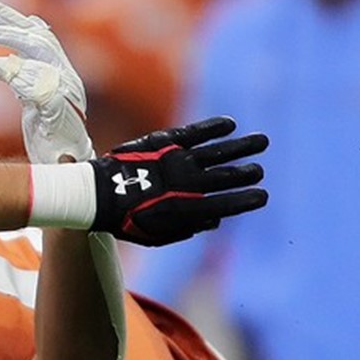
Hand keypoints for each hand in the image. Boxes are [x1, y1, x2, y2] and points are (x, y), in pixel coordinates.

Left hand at [0, 0, 93, 163]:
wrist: (68, 170)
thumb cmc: (51, 138)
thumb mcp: (34, 102)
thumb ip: (26, 79)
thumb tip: (10, 60)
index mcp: (62, 73)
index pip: (42, 36)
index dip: (19, 21)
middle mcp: (66, 79)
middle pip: (40, 42)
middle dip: (10, 29)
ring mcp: (65, 95)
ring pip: (37, 60)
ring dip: (5, 52)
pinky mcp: (59, 113)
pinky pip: (36, 88)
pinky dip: (12, 76)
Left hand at [88, 117, 267, 245]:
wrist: (96, 196)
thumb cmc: (126, 219)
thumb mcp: (156, 235)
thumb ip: (187, 228)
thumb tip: (215, 220)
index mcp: (184, 210)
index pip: (224, 205)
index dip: (245, 200)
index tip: (263, 196)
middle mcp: (183, 184)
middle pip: (224, 177)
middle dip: (245, 174)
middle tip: (260, 171)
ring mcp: (175, 161)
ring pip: (217, 152)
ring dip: (241, 147)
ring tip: (262, 142)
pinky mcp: (163, 142)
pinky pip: (194, 133)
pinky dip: (213, 128)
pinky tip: (230, 125)